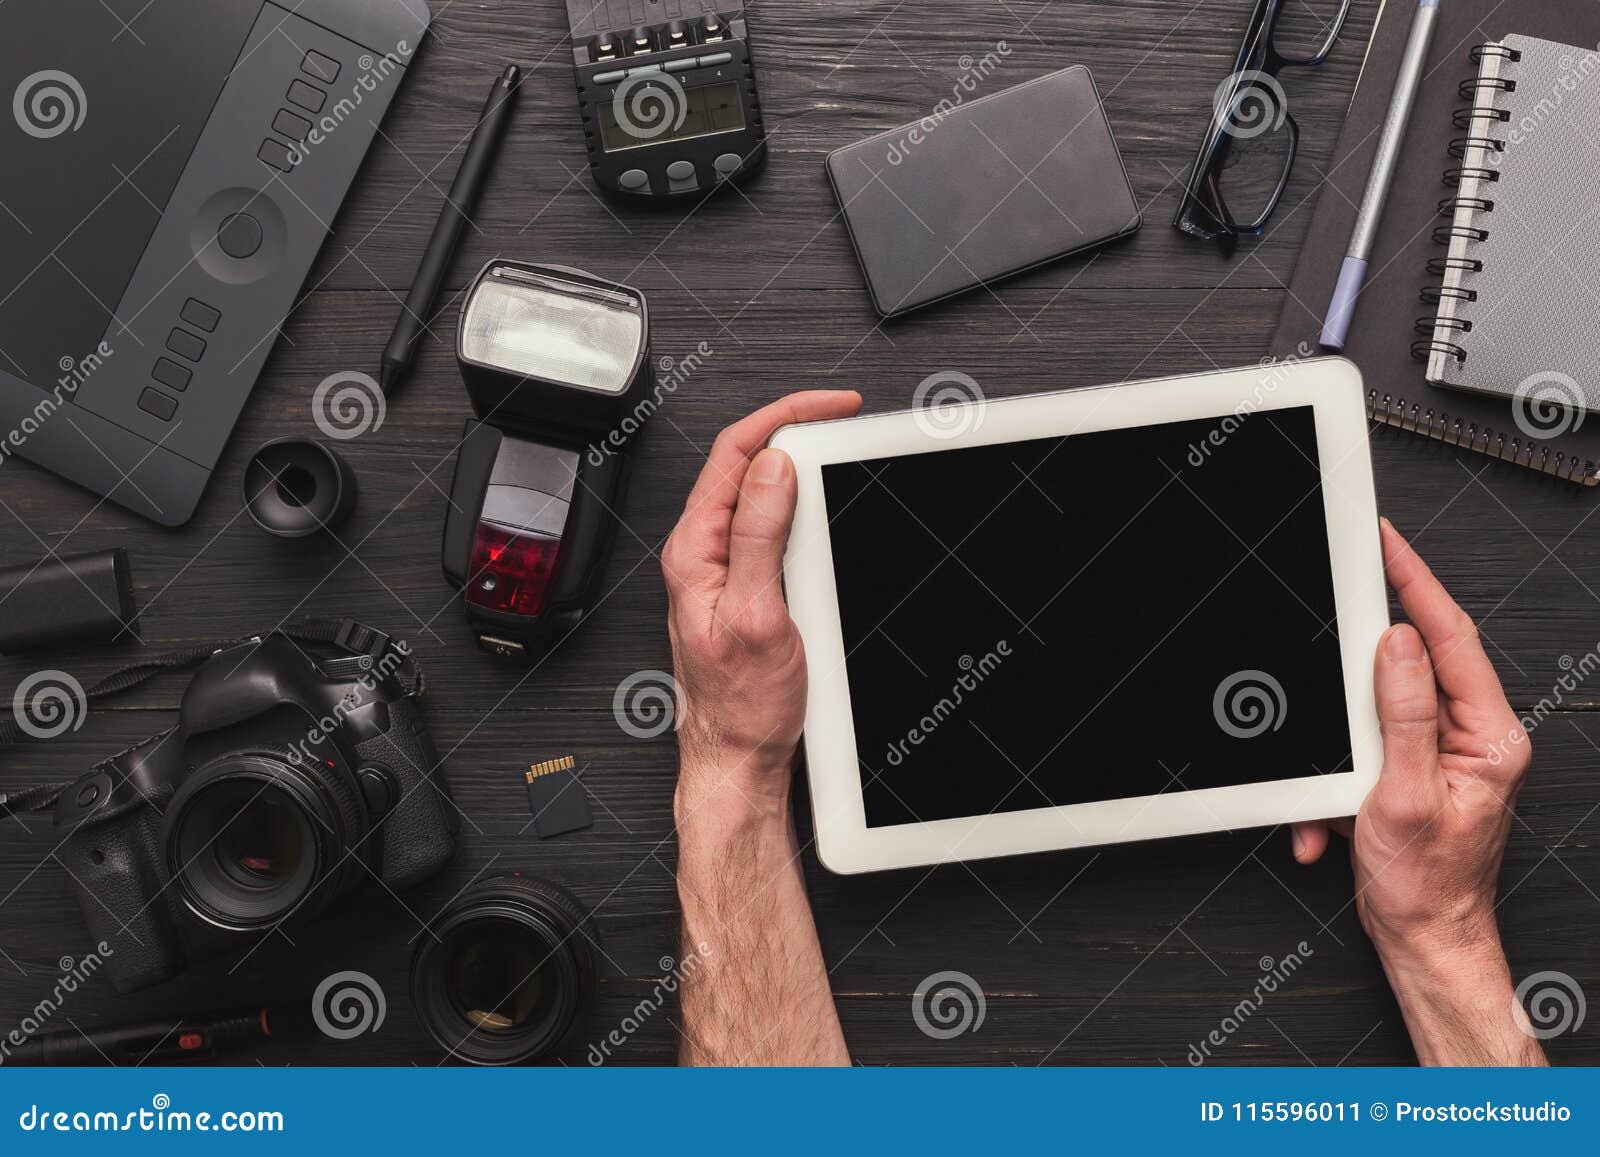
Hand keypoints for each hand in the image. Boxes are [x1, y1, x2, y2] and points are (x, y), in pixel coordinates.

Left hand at [663, 392, 859, 1066]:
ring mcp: (721, 567)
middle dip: (796, 429)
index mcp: (695, 548)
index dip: (785, 416)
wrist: (737, 756)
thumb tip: (773, 467)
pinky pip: (770, 528)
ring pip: (760, 493)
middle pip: (746, 463)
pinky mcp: (743, 585)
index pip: (735, 452)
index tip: (832, 408)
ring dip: (801, 468)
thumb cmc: (739, 703)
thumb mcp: (757, 614)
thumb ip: (759, 535)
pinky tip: (826, 512)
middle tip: (843, 421)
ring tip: (840, 455)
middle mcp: (702, 552)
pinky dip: (802, 508)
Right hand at [1293, 518, 1542, 1063]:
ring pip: (1377, 709)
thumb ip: (1404, 715)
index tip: (1385, 542)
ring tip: (1333, 794)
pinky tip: (1330, 819)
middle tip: (1329, 634)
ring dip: (1338, 748)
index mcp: (1488, 736)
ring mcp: (1442, 753)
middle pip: (1412, 664)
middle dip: (1357, 668)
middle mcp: (1473, 737)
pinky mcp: (1412, 769)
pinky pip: (1364, 748)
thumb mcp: (1406, 797)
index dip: (1414, 582)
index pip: (1449, 637)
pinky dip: (1334, 782)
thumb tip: (1397, 644)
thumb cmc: (1428, 886)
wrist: (1425, 941)